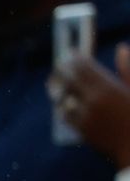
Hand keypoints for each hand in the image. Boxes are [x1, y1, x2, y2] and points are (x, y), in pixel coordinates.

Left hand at [53, 45, 129, 168]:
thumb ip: (128, 69)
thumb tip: (121, 48)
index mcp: (108, 89)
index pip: (83, 68)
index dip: (75, 58)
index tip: (71, 52)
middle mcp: (92, 102)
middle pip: (68, 82)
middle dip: (62, 72)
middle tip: (60, 66)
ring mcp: (85, 118)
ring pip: (63, 99)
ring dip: (61, 90)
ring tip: (57, 83)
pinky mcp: (82, 131)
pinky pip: (66, 116)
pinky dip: (64, 107)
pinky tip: (66, 102)